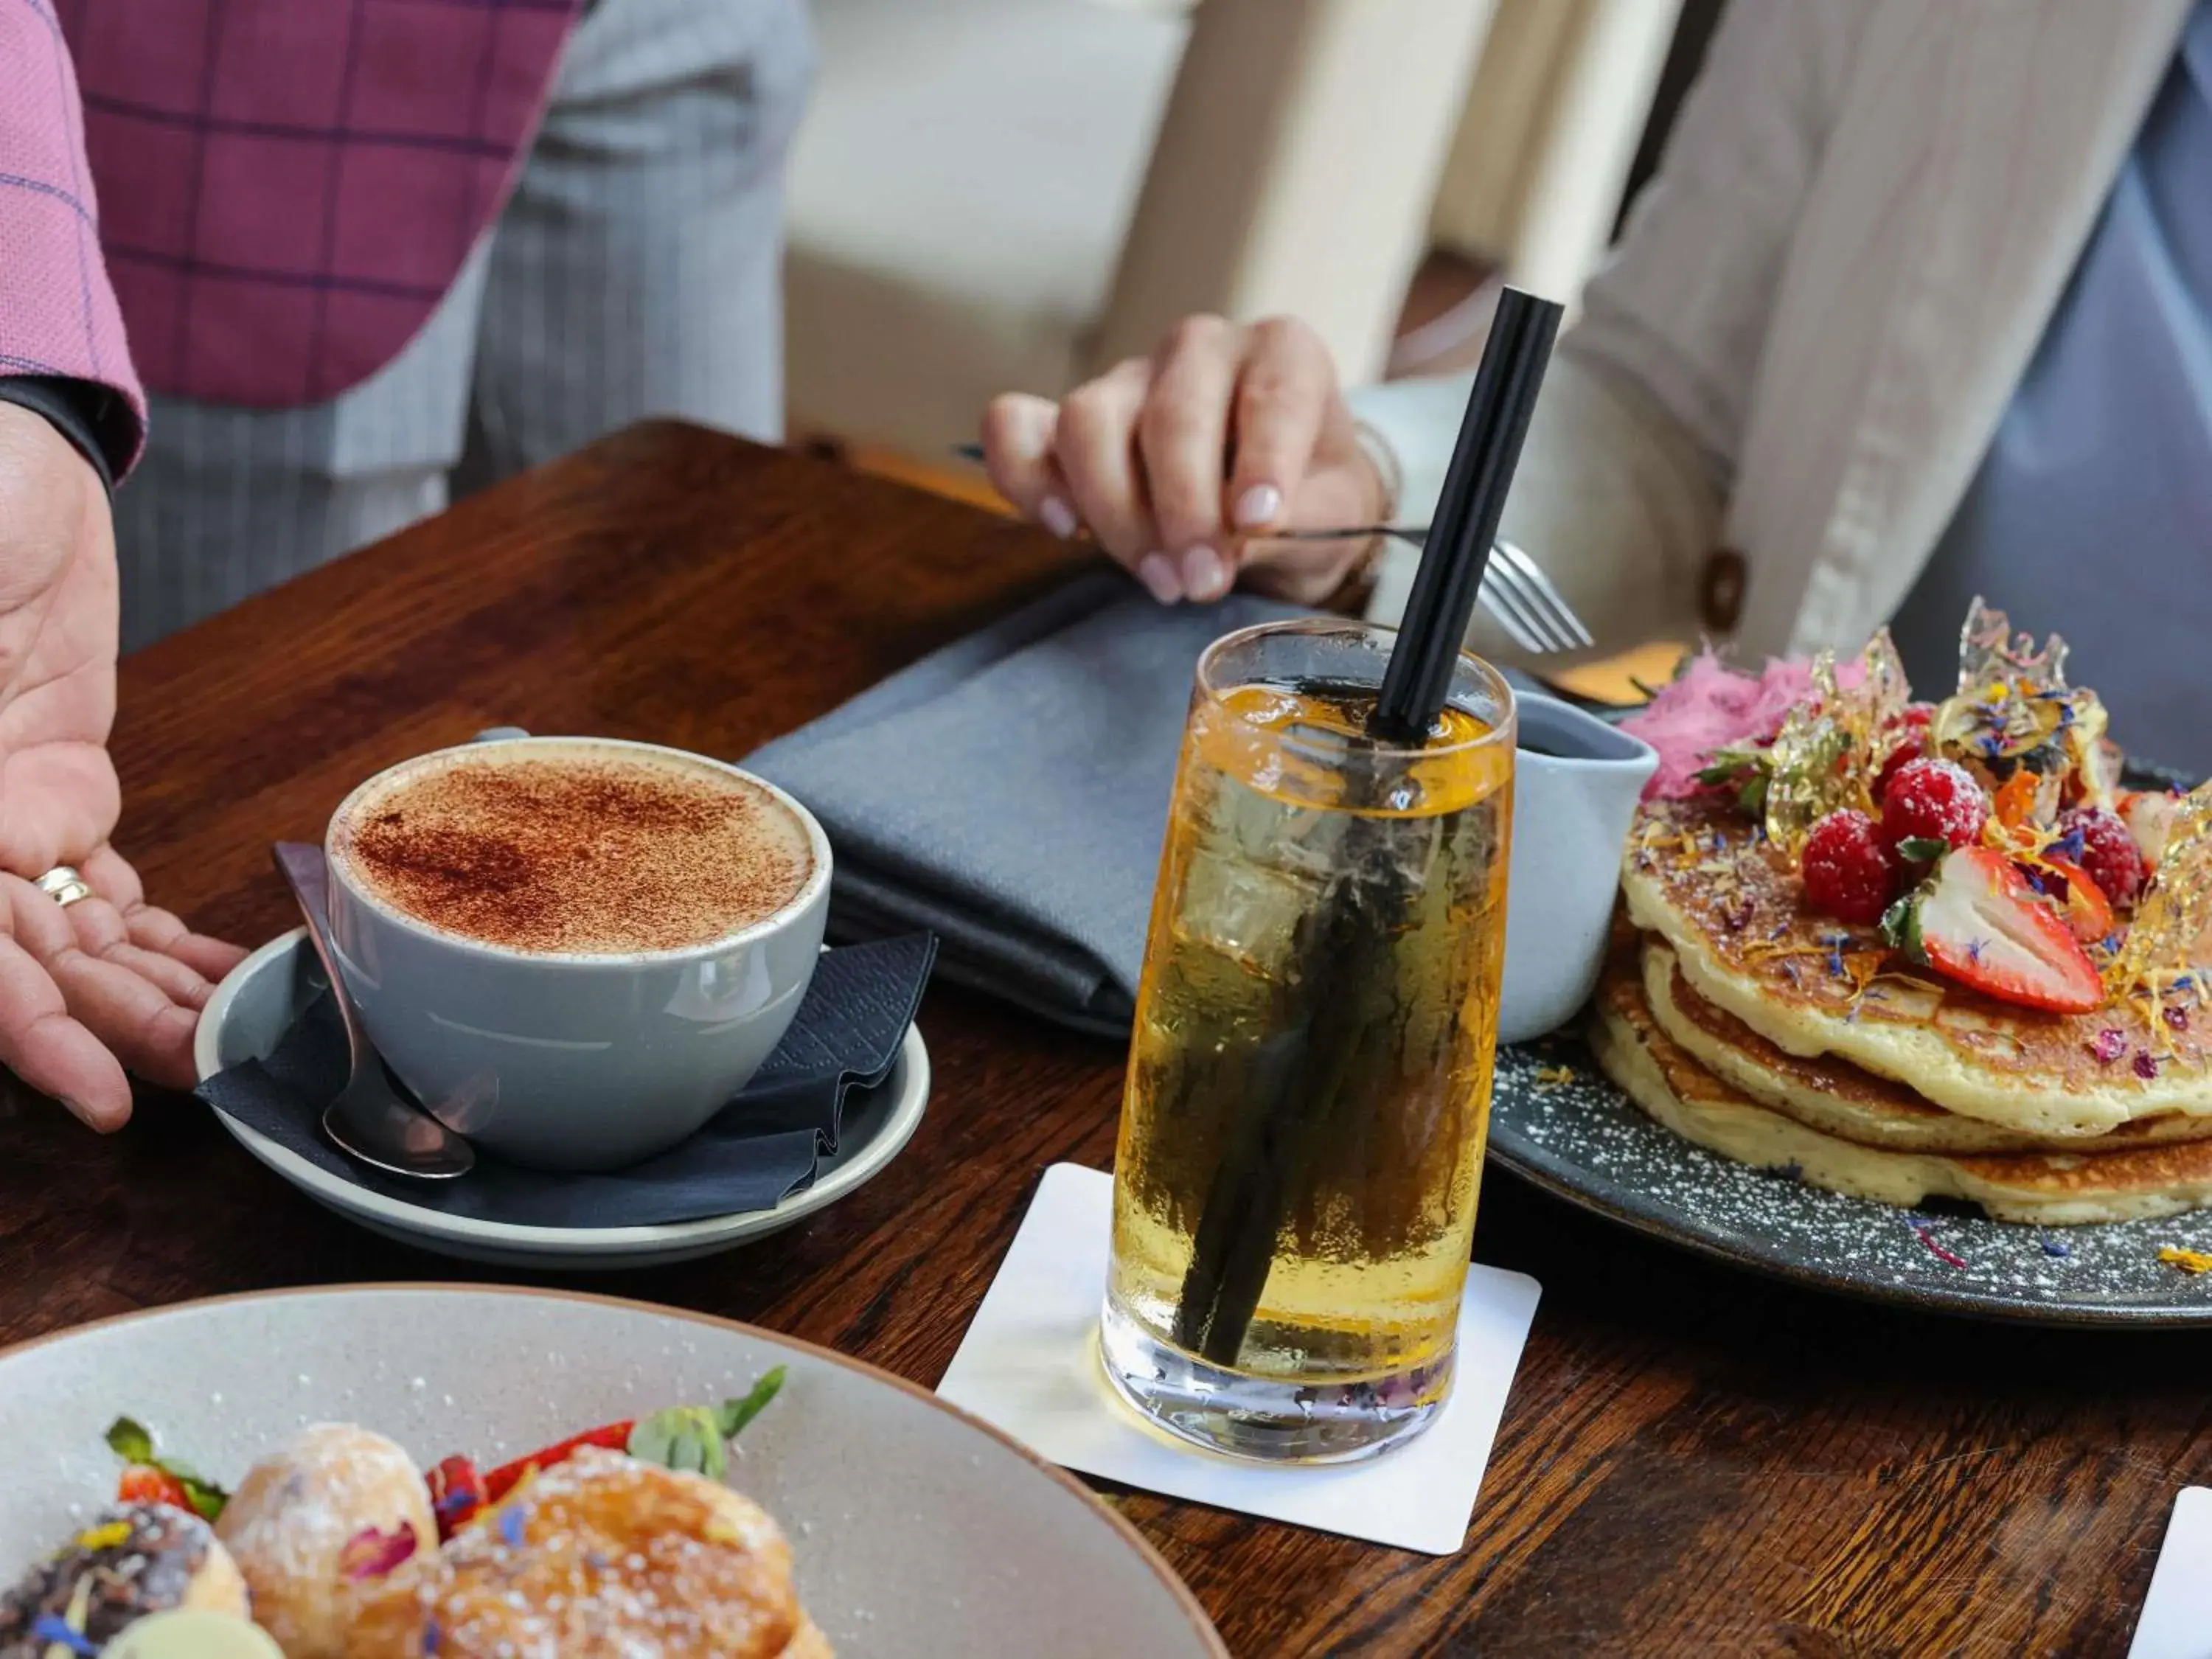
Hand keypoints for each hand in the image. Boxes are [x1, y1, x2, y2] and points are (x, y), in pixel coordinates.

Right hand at [0, 402, 243, 1129]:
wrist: (8, 448)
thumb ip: (1, 758)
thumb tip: (5, 848)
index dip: (26, 1032)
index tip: (99, 1090)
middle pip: (28, 966)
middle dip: (121, 1027)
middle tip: (221, 1069)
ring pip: (73, 943)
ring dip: (153, 996)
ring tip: (242, 1040)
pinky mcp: (55, 793)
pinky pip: (100, 894)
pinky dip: (162, 941)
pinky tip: (225, 978)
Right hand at [981, 315, 1386, 606]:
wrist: (1274, 506)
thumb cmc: (1310, 500)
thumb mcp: (1332, 518)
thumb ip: (1295, 525)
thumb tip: (1235, 540)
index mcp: (1282, 353)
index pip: (1271, 393)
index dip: (1265, 459)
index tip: (1259, 523)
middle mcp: (1201, 349)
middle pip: (1170, 414)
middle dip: (1182, 509)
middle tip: (1201, 582)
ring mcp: (1127, 379)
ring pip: (1089, 420)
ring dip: (1115, 509)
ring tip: (1158, 578)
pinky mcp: (1067, 419)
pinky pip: (1016, 425)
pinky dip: (1025, 476)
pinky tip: (1062, 526)